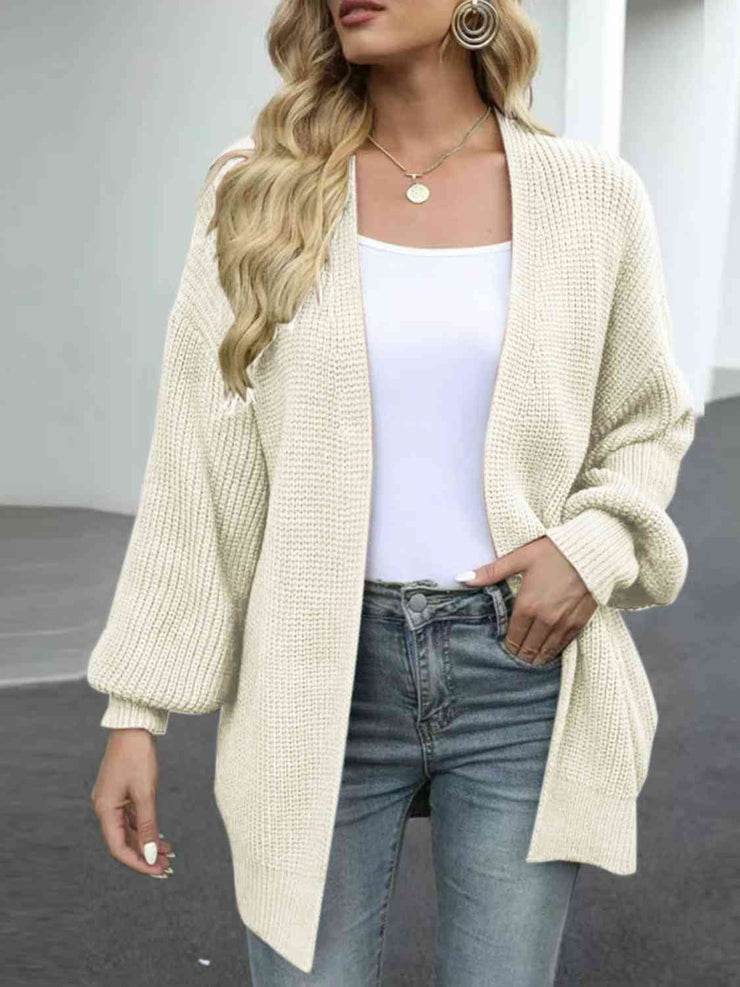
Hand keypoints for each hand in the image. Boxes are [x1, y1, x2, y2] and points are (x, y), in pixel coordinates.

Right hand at [90, 728, 174, 877]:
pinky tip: (161, 836)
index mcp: (105, 809)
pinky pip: (131, 818)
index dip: (138, 862)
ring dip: (147, 843)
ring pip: (129, 830)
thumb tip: (151, 855)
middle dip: (145, 855)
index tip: (158, 870)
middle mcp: (104, 807)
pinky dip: (145, 828)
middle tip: (168, 865)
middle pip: (123, 841)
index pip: (118, 848)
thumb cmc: (137, 756)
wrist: (133, 726)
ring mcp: (112, 800)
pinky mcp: (120, 793)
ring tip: (170, 853)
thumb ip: (147, 826)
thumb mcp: (145, 792)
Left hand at [456, 535, 597, 665]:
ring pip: (547, 651)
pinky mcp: (580, 622)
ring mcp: (564, 623)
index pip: (513, 637)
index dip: (508, 646)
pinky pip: (564, 645)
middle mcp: (545, 619)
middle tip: (516, 658)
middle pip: (529, 648)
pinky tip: (550, 652)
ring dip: (537, 657)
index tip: (505, 648)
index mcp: (527, 606)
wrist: (592, 550)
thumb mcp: (519, 558)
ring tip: (530, 660)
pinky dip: (555, 650)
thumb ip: (490, 572)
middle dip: (521, 655)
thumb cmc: (553, 551)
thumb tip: (461, 578)